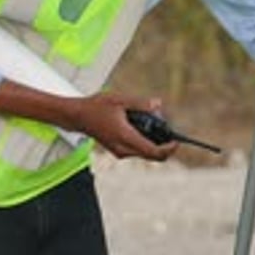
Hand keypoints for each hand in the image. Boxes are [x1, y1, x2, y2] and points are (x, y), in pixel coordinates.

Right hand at [0, 80, 177, 160]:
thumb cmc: (97, 107)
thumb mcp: (121, 100)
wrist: (78, 116)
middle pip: (151, 155)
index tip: (176, 141)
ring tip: (151, 121)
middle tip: (165, 126)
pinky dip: (143, 140)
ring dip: (152, 140)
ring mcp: (119, 151)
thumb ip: (141, 103)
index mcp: (126, 137)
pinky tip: (141, 124)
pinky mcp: (117, 149)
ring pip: (144, 153)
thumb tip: (158, 104)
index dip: (168, 149)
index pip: (153, 152)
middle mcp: (123, 149)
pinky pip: (136, 149)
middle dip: (162, 143)